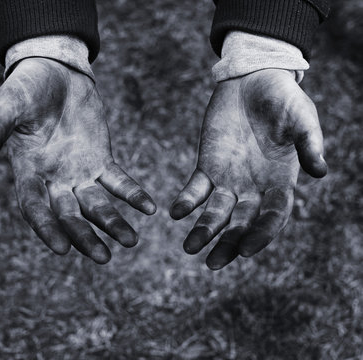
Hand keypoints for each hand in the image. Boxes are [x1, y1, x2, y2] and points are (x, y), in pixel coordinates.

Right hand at [0, 58, 155, 262]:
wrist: (56, 72)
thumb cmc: (28, 87)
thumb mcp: (9, 105)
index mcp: (28, 172)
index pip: (35, 207)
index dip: (46, 228)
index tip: (62, 249)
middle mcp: (54, 180)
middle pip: (70, 215)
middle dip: (86, 236)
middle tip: (104, 258)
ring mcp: (80, 173)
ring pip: (97, 205)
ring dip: (113, 223)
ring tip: (131, 241)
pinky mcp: (101, 161)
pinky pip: (118, 182)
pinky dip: (132, 194)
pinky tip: (149, 208)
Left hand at [170, 69, 326, 269]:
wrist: (253, 79)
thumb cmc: (283, 98)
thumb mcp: (302, 118)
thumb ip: (309, 143)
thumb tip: (321, 172)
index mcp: (280, 181)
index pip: (273, 216)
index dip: (261, 234)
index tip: (247, 250)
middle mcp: (254, 188)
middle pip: (241, 223)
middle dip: (228, 243)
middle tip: (212, 264)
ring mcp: (229, 179)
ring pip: (216, 212)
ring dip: (203, 230)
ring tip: (189, 248)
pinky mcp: (207, 166)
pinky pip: (196, 188)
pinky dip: (187, 200)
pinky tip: (176, 212)